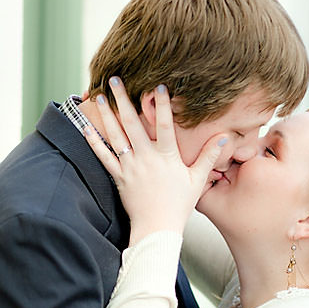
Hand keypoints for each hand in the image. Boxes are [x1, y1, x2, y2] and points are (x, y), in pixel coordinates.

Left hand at [85, 78, 226, 245]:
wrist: (157, 228)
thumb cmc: (179, 205)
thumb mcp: (198, 180)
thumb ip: (208, 156)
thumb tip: (223, 136)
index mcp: (167, 156)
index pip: (164, 124)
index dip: (161, 104)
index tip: (158, 85)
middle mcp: (146, 158)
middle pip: (133, 123)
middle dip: (124, 99)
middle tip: (116, 79)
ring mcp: (130, 166)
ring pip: (116, 136)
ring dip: (108, 114)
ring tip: (100, 96)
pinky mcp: (118, 177)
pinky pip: (103, 156)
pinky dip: (94, 142)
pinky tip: (86, 127)